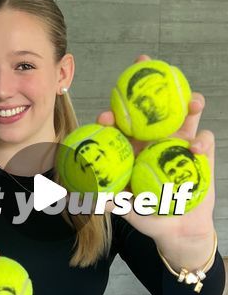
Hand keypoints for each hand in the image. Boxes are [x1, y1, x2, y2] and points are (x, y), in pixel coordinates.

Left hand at [96, 54, 215, 268]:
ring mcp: (180, 142)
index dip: (113, 114)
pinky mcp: (201, 152)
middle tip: (147, 65)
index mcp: (134, 149)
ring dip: (189, 102)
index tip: (106, 116)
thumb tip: (90, 199)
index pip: (122, 125)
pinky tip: (197, 148)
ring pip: (185, 114)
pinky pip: (204, 139)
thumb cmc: (149, 217)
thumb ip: (113, 203)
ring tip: (192, 99)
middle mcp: (156, 140)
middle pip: (153, 107)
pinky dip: (202, 141)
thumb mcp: (128, 211)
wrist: (179, 230)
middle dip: (151, 83)